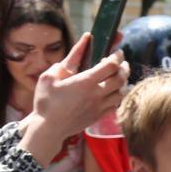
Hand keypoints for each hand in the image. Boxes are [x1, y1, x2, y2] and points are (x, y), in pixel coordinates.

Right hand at [19, 33, 128, 167]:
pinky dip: (118, 96)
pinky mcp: (99, 116)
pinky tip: (113, 91)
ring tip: (119, 76)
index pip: (110, 66)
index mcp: (85, 82)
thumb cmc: (46, 101)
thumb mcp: (50, 77)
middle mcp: (96, 95)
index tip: (118, 52)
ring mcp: (99, 107)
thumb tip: (82, 43)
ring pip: (121, 92)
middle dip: (124, 68)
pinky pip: (116, 105)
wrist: (48, 128)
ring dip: (123, 83)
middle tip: (122, 63)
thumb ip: (68, 60)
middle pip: (121, 78)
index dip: (117, 57)